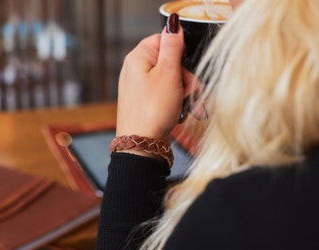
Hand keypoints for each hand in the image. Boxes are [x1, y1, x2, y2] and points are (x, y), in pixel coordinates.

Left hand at [116, 25, 192, 142]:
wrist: (141, 144)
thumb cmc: (152, 110)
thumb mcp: (167, 73)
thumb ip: (172, 46)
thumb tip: (173, 25)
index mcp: (138, 58)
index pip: (163, 41)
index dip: (180, 54)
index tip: (188, 68)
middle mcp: (137, 71)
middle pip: (171, 64)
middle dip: (187, 80)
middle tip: (192, 93)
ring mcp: (141, 88)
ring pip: (172, 82)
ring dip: (186, 94)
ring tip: (190, 109)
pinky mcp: (147, 103)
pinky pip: (167, 96)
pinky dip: (177, 104)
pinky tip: (181, 114)